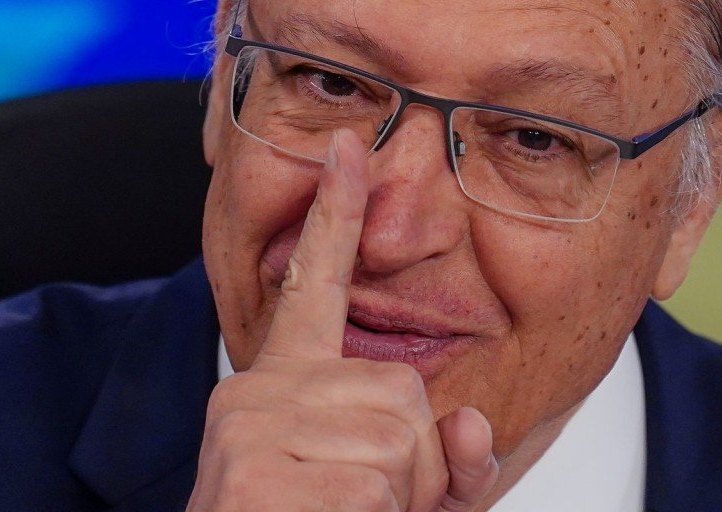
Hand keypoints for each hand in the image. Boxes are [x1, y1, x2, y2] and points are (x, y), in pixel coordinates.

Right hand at [186, 129, 498, 510]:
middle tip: (358, 505)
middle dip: (410, 469)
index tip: (348, 151)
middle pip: (403, 395)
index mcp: (284, 385)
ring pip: (397, 444)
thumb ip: (441, 464)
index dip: (335, 218)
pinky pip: (372, 489)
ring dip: (393, 503)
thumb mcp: (392, 501)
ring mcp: (248, 426)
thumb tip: (472, 426)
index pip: (314, 286)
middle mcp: (258, 390)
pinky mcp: (250, 469)